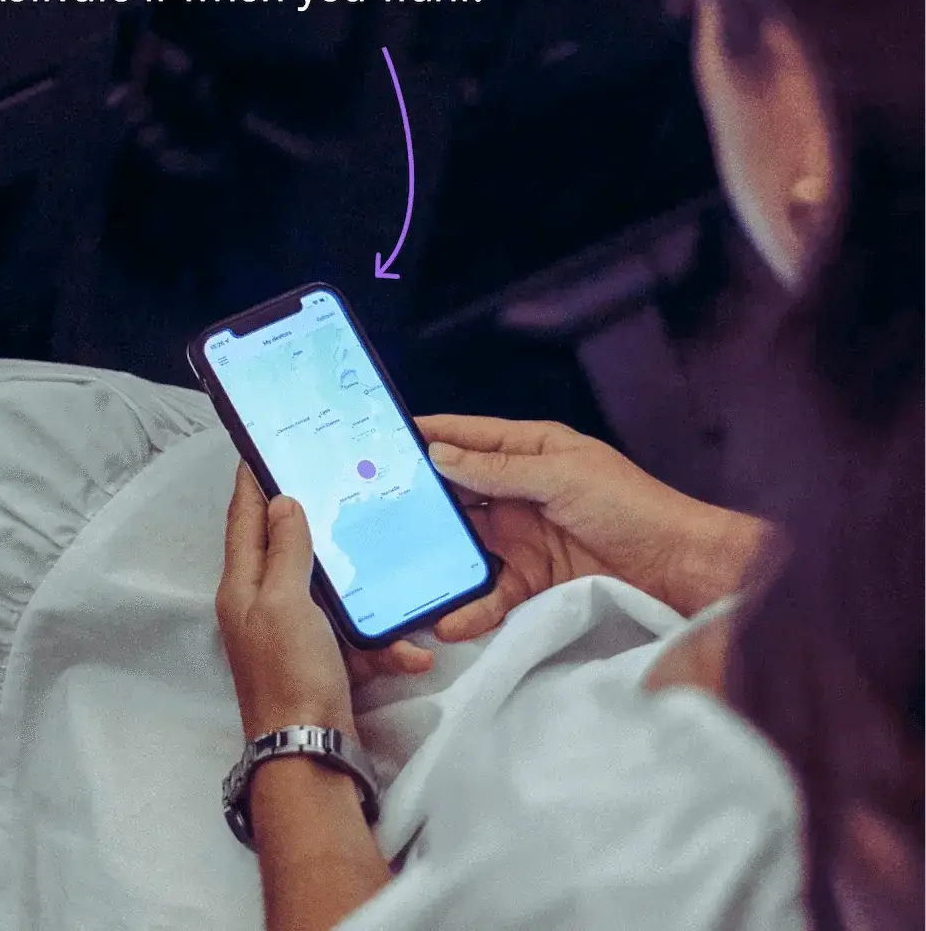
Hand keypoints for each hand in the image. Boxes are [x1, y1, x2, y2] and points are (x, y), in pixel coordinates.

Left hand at [216, 466, 433, 740]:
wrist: (310, 752)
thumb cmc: (290, 672)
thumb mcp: (284, 601)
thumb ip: (284, 550)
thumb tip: (282, 501)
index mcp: (244, 585)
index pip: (245, 518)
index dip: (252, 481)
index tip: (265, 447)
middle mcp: (264, 603)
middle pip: (288, 548)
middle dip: (315, 520)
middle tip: (341, 485)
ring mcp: (295, 632)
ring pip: (332, 592)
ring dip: (364, 590)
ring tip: (394, 565)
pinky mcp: (324, 657)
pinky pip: (356, 636)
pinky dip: (382, 642)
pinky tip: (412, 650)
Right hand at [418, 414, 771, 641]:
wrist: (679, 569)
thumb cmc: (630, 506)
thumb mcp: (561, 476)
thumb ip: (497, 469)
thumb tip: (440, 454)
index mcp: (533, 451)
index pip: (471, 438)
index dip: (431, 436)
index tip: (385, 437)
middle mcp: (522, 490)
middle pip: (461, 493)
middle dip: (424, 502)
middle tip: (376, 510)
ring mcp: (526, 537)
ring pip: (470, 545)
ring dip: (441, 558)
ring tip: (402, 571)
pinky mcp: (535, 579)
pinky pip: (493, 591)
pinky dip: (472, 606)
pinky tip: (450, 619)